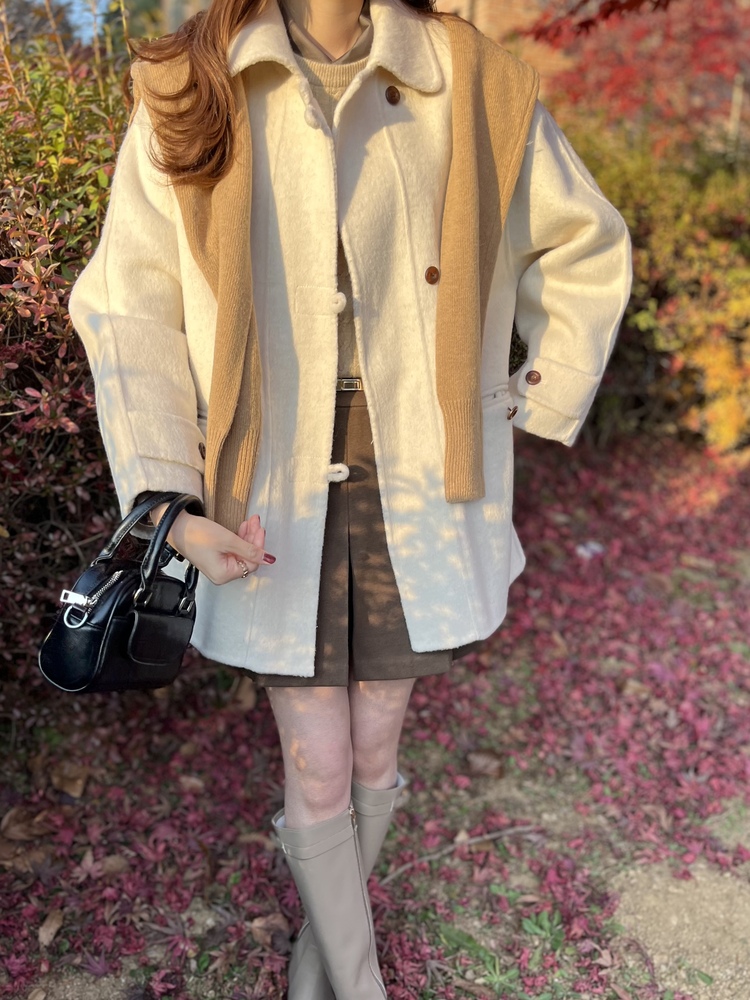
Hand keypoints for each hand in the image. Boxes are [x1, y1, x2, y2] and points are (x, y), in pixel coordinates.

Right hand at [150, 505, 274, 584]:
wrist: (175, 525)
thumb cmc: (197, 534)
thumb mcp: (228, 540)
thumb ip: (250, 549)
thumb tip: (269, 559)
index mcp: (224, 574)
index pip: (251, 563)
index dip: (258, 546)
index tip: (260, 529)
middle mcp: (222, 574)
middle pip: (247, 557)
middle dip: (253, 538)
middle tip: (255, 521)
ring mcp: (218, 565)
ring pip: (241, 552)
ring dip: (247, 536)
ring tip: (251, 521)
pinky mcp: (216, 556)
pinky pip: (233, 549)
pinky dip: (239, 538)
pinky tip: (243, 527)